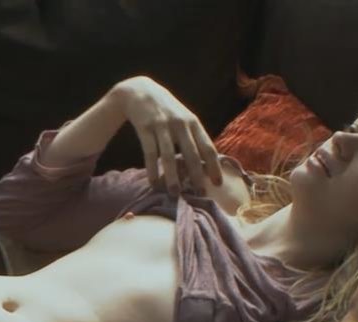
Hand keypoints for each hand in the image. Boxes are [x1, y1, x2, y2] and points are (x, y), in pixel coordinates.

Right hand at [112, 75, 222, 195]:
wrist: (140, 92)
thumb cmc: (166, 110)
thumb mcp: (184, 118)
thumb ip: (194, 137)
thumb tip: (207, 163)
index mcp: (193, 122)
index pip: (207, 147)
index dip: (214, 166)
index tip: (217, 184)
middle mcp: (180, 123)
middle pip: (191, 154)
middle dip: (196, 175)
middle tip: (199, 194)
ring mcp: (162, 126)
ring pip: (168, 156)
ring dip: (172, 176)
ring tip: (174, 193)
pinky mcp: (145, 128)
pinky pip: (149, 153)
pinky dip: (152, 169)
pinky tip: (154, 183)